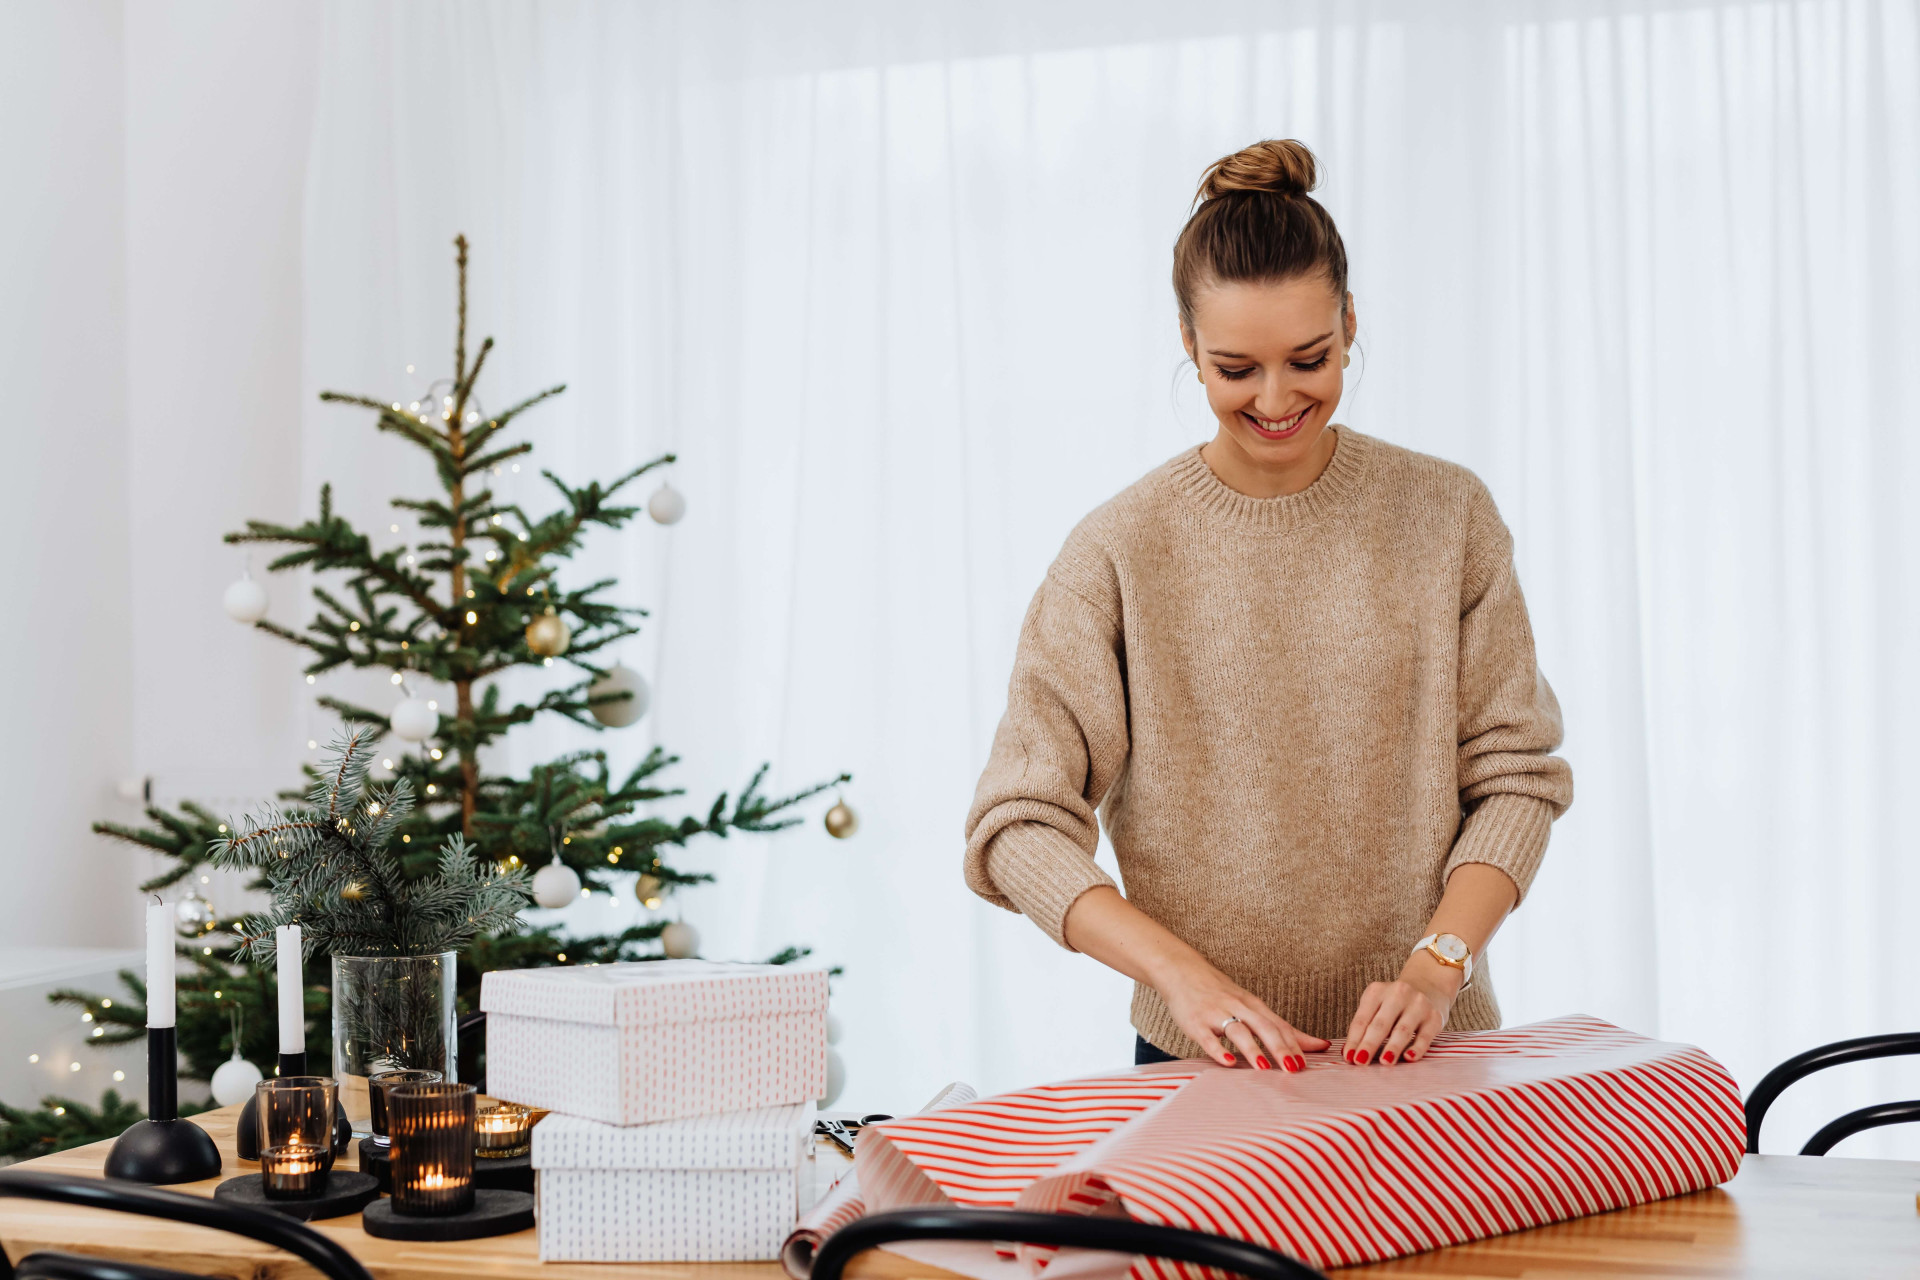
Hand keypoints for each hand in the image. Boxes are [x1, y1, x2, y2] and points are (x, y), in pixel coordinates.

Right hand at [1157, 955, 1330, 1071]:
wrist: (1182, 971)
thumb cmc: (1221, 994)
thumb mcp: (1252, 1007)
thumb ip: (1283, 1029)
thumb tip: (1321, 1046)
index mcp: (1255, 1006)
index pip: (1280, 1026)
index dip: (1295, 1045)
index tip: (1309, 1066)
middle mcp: (1239, 1007)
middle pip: (1264, 1027)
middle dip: (1280, 1048)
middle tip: (1294, 1070)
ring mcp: (1216, 1014)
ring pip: (1238, 1031)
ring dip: (1252, 1049)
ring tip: (1264, 1068)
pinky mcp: (1195, 1022)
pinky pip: (1207, 1037)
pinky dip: (1218, 1050)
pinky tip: (1228, 1062)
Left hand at [1344, 954, 1459, 1065]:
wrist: (1429, 986)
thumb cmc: (1395, 1003)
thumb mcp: (1377, 1005)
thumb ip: (1366, 1025)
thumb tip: (1349, 1053)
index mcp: (1377, 991)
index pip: (1362, 1019)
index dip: (1354, 1039)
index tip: (1348, 1057)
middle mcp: (1397, 994)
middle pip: (1380, 1024)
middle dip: (1369, 1044)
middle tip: (1360, 1061)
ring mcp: (1417, 1004)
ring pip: (1402, 1030)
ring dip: (1392, 1047)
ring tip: (1384, 1062)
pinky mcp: (1434, 1017)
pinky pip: (1425, 1036)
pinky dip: (1417, 1048)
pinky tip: (1409, 1058)